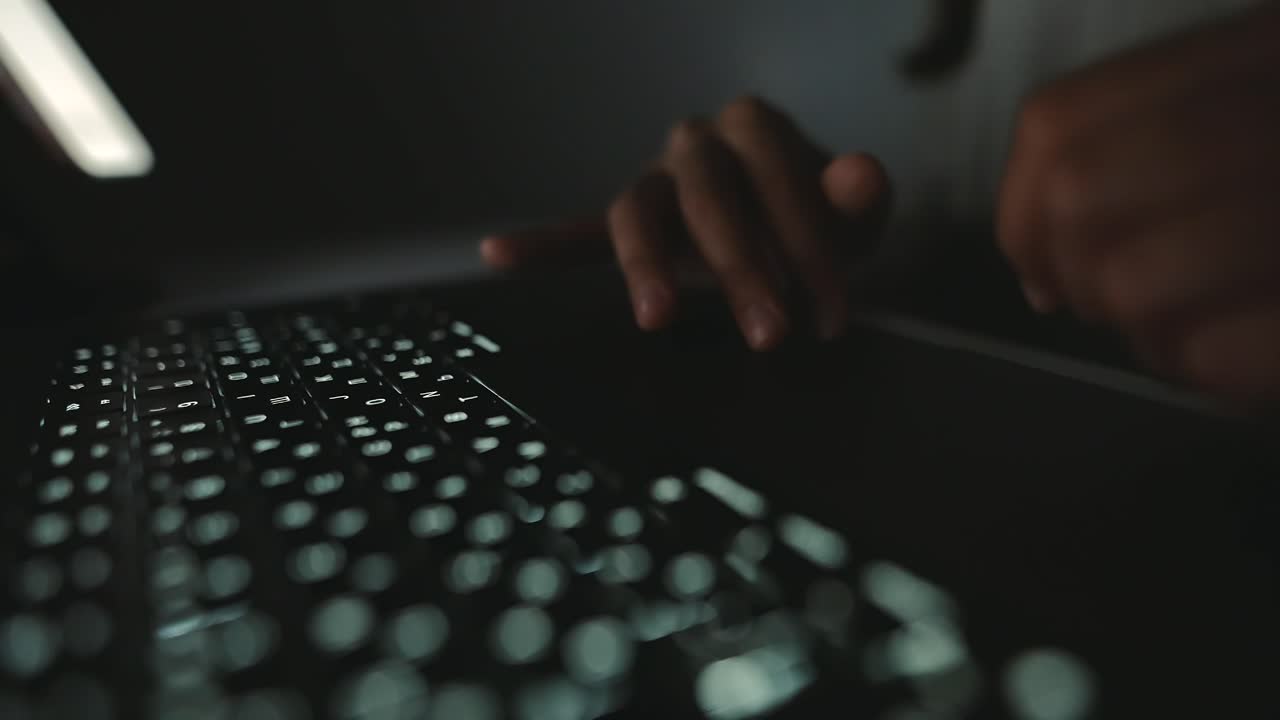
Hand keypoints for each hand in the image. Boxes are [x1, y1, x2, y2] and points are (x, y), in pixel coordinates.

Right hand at [481, 97, 889, 349]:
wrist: (789, 230)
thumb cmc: (821, 224)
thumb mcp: (855, 215)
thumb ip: (861, 197)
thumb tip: (860, 176)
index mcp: (754, 124)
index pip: (778, 178)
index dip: (809, 247)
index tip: (830, 315)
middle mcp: (696, 142)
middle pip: (709, 198)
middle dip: (741, 269)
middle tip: (768, 336)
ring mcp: (654, 180)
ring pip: (637, 211)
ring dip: (647, 265)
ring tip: (656, 319)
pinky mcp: (624, 220)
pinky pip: (579, 231)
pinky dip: (541, 244)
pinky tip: (498, 255)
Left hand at [998, 4, 1279, 402]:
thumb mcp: (1266, 124)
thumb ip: (1155, 159)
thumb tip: (1041, 263)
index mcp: (1261, 53)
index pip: (1061, 126)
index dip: (1021, 209)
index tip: (1038, 263)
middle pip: (1081, 201)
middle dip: (1079, 277)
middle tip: (1124, 305)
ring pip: (1138, 285)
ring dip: (1150, 335)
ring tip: (1207, 332)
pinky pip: (1220, 356)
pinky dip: (1217, 374)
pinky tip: (1255, 358)